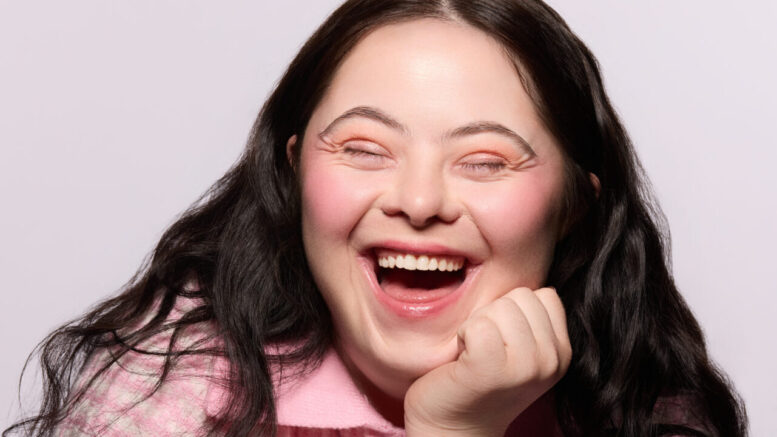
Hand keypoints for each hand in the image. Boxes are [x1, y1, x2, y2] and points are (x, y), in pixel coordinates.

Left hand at [403, 287, 571, 436]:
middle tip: (484, 349)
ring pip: (500, 306)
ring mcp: (525, 367)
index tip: (501, 341)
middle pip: (521, 296)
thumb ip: (531, 318)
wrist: (453, 426)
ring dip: (477, 325)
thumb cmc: (478, 379)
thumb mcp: (519, 348)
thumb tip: (531, 261)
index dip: (513, 310)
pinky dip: (463, 334)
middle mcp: (551, 361)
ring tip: (474, 354)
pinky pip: (478, 323)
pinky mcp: (491, 369)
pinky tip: (463, 358)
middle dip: (495, 314)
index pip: (543, 294)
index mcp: (562, 352)